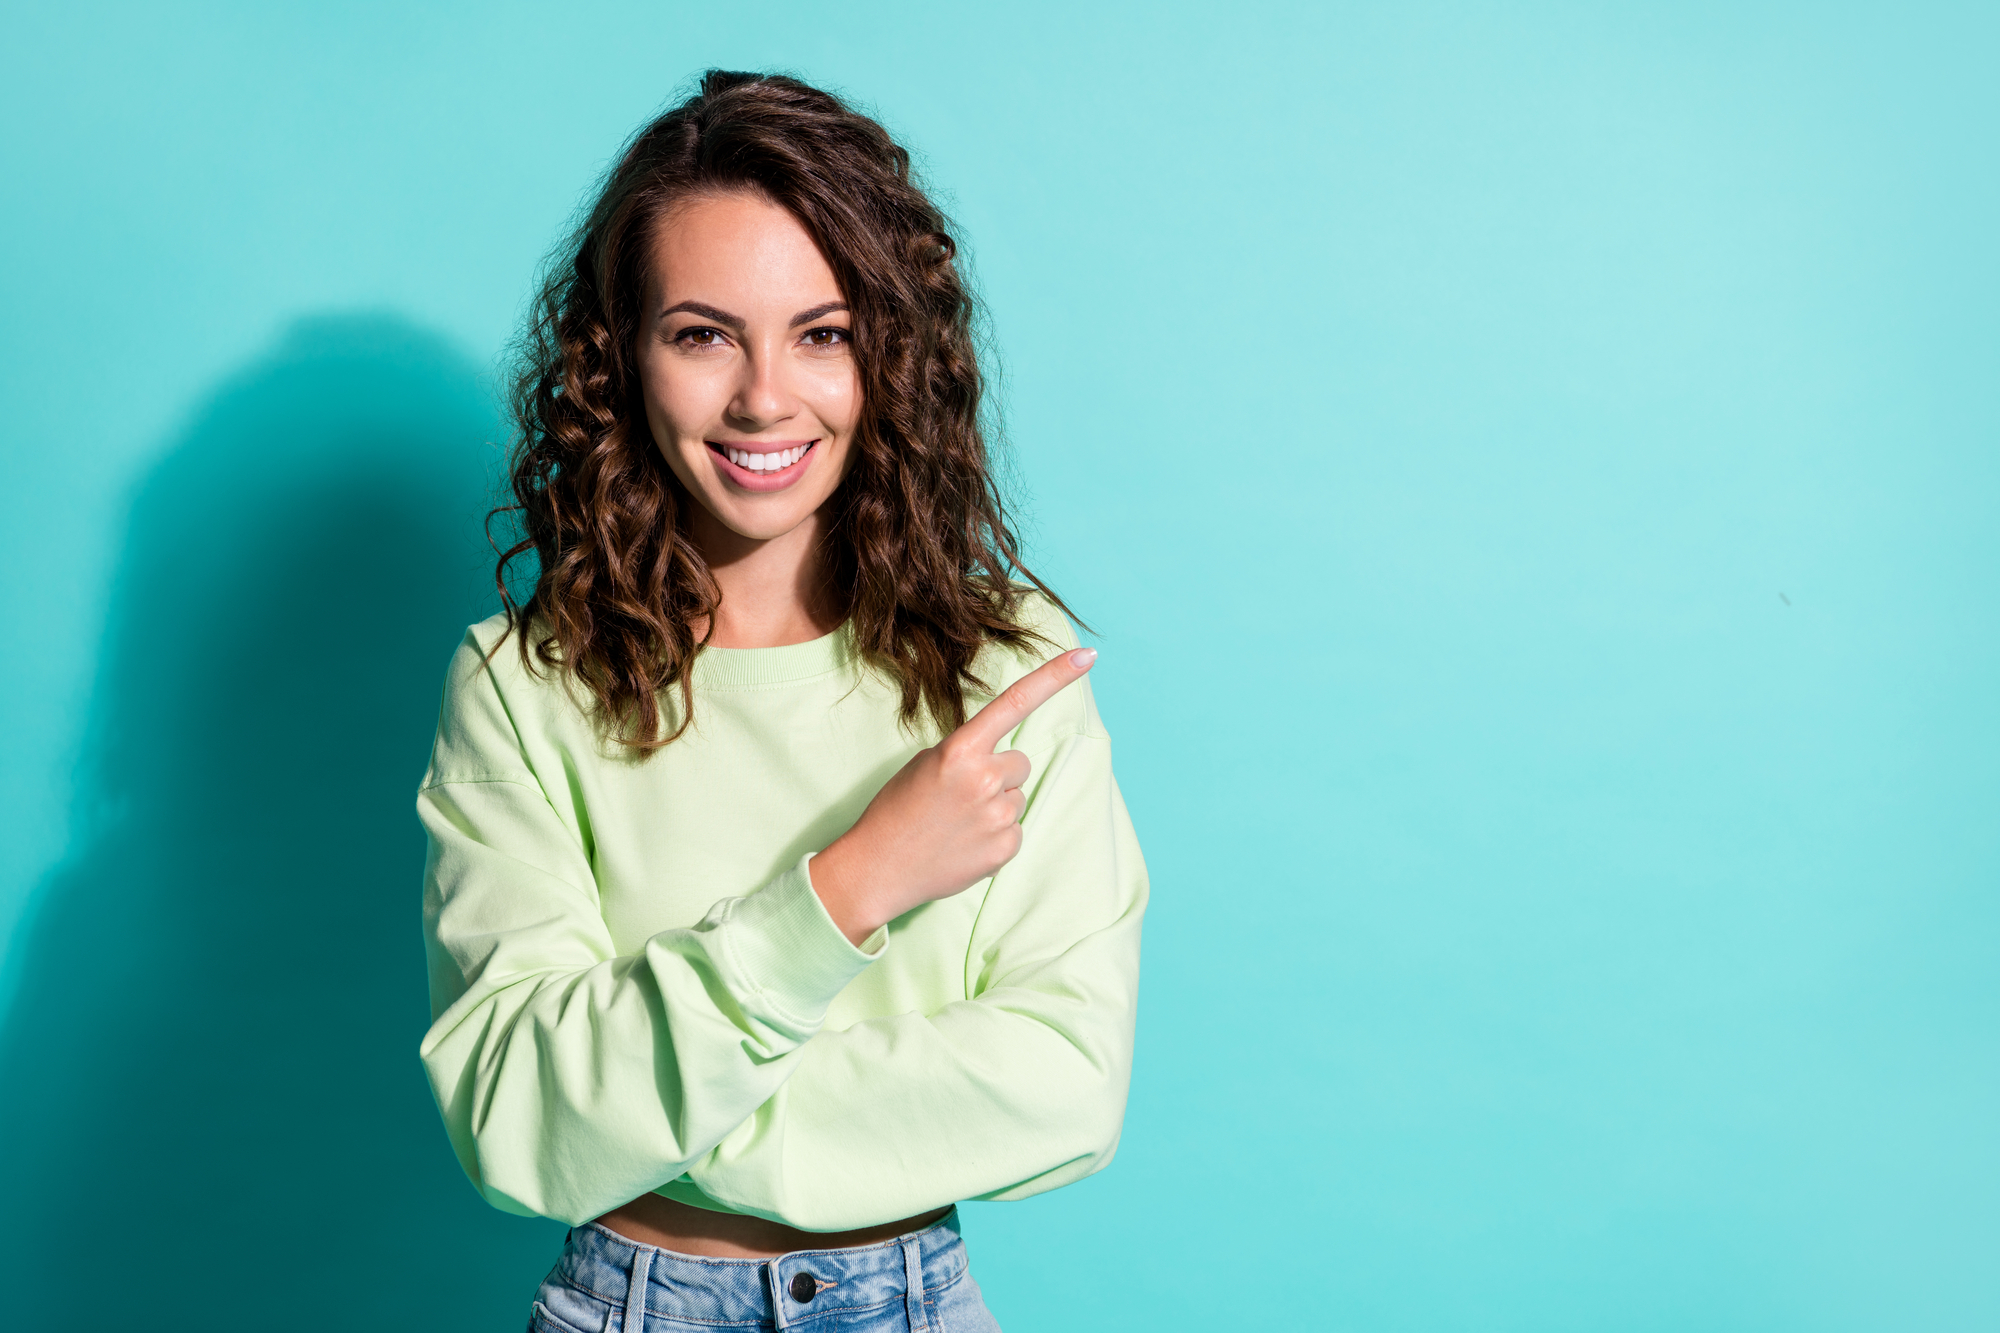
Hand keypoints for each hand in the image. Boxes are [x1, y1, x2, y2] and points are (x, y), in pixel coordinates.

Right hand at [809, 646, 1097, 943]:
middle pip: (1020, 763)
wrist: (878, 868)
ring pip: (1018, 796)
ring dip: (995, 805)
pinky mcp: (1005, 848)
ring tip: (958, 822)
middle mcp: (984, 779)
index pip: (1015, 703)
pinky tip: (965, 843)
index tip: (1086, 655)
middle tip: (960, 795)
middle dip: (998, 774)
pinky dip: (995, 835)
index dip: (1054, 676)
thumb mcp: (926, 764)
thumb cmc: (898, 810)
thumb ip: (969, 753)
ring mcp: (998, 816)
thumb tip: (1005, 761)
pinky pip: (1015, 829)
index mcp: (960, 750)